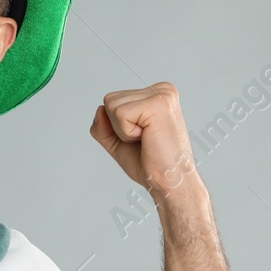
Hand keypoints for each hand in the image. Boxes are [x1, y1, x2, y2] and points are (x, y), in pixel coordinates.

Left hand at [90, 82, 198, 197]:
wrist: (170, 181)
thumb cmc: (150, 163)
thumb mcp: (118, 141)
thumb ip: (103, 125)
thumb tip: (100, 110)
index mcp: (156, 94)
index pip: (112, 100)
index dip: (117, 126)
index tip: (142, 137)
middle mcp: (162, 89)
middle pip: (109, 100)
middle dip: (119, 127)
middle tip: (145, 140)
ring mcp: (162, 94)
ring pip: (111, 105)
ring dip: (124, 131)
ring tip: (147, 139)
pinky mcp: (158, 103)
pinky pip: (119, 113)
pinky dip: (127, 133)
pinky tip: (148, 138)